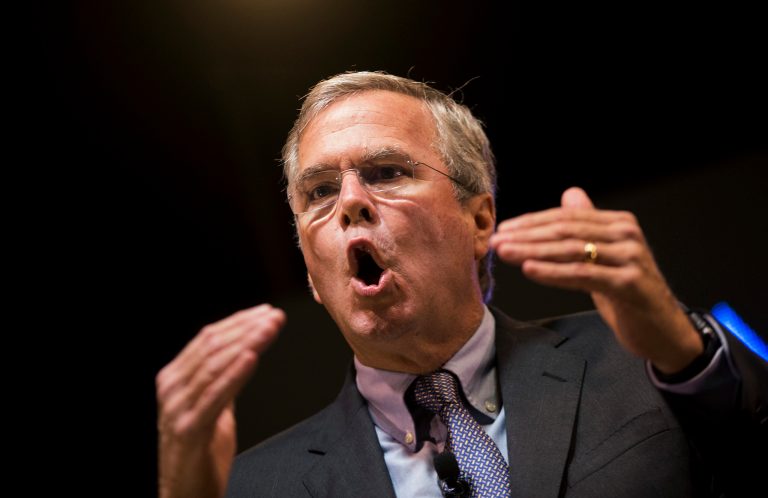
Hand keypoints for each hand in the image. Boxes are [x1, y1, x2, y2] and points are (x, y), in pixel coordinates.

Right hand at [156, 304, 284, 497]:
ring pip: (214, 366)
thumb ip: (221, 380)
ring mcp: (177, 409)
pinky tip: (252, 358)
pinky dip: (234, 374)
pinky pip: (214, 397)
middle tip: (275, 316)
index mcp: (176, 378)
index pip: (208, 339)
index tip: (267, 312)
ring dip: (247, 344)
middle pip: (212, 348)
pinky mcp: (188, 430)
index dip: (238, 322)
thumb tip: (244, 352)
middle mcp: (172, 388)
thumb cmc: (201, 453)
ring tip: (270, 329)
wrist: (185, 495)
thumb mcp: (213, 408)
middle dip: (247, 329)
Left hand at [490, 187, 702, 373]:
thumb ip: (588, 227)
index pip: (566, 218)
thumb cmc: (630, 295)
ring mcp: (630, 258)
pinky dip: (552, 272)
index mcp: (619, 224)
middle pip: (565, 231)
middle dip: (526, 236)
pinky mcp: (629, 283)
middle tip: (495, 241)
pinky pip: (582, 275)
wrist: (665, 332)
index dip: (532, 223)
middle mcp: (626, 235)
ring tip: (504, 253)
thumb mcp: (606, 257)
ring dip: (532, 251)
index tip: (503, 230)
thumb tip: (570, 194)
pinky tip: (529, 270)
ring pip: (571, 251)